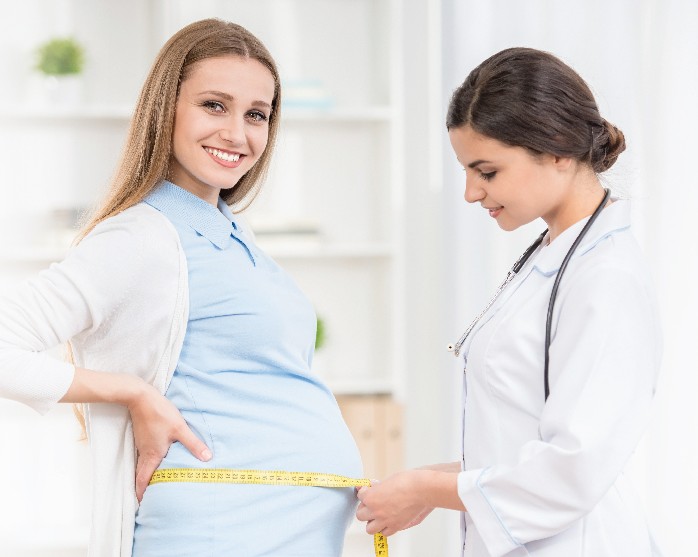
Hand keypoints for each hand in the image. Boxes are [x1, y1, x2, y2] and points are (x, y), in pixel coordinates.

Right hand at [128, 383, 211, 501]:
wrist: (140, 397)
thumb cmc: (160, 413)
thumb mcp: (180, 428)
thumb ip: (193, 444)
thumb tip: (207, 458)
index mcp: (153, 455)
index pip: (144, 480)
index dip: (142, 494)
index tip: (143, 505)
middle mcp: (145, 453)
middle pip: (141, 476)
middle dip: (144, 488)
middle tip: (149, 498)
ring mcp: (142, 445)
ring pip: (142, 466)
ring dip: (147, 476)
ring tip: (154, 483)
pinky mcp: (143, 437)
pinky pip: (144, 455)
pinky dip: (148, 463)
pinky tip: (157, 461)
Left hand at [356, 470, 433, 536]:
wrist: (421, 489)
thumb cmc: (406, 481)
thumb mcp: (387, 480)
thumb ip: (376, 486)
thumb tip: (371, 485)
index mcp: (371, 497)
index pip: (360, 496)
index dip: (365, 492)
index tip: (369, 490)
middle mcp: (375, 511)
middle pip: (360, 515)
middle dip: (365, 509)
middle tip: (372, 504)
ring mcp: (385, 520)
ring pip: (369, 529)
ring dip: (372, 522)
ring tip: (378, 515)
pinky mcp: (396, 526)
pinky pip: (384, 533)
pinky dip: (385, 528)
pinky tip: (388, 520)